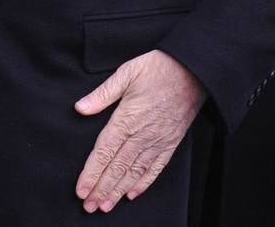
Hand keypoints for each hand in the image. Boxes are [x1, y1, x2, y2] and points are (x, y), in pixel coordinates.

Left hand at [73, 50, 206, 212]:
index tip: (81, 190)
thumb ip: (102, 94)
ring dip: (118, 191)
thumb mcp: (126, 73)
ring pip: (135, 172)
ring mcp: (158, 141)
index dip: (92, 173)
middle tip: (89, 206)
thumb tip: (80, 107)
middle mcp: (142, 134)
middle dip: (101, 189)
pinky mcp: (171, 142)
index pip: (104, 152)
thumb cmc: (158, 68)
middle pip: (117, 168)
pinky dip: (143, 183)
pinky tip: (132, 193)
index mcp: (127, 118)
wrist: (194, 72)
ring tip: (106, 205)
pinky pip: (156, 168)